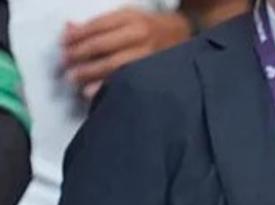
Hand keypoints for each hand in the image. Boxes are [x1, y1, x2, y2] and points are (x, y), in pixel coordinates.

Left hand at [62, 9, 191, 98]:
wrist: (184, 33)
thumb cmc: (150, 26)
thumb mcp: (125, 16)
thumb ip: (98, 24)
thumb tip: (69, 28)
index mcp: (130, 18)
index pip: (97, 27)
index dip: (77, 36)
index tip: (63, 45)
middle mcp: (140, 35)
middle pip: (102, 46)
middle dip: (80, 55)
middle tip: (65, 64)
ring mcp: (149, 54)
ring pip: (114, 65)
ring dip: (90, 72)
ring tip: (74, 78)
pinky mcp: (154, 70)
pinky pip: (127, 79)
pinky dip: (108, 85)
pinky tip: (93, 91)